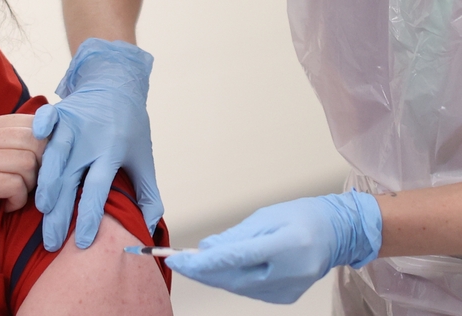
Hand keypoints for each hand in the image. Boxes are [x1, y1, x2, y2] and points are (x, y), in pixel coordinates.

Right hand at [0, 114, 45, 245]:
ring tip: (14, 196)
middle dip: (43, 165)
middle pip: (36, 139)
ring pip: (29, 162)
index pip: (31, 121)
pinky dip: (18, 200)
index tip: (42, 164)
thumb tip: (37, 144)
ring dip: (30, 185)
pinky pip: (15, 185)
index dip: (46, 143)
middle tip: (31, 183)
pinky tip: (6, 207)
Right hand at [32, 38, 161, 250]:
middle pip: (70, 180)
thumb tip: (147, 227)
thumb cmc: (130, 127)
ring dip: (45, 183)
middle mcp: (91, 139)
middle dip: (60, 213)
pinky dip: (38, 130)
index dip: (90, 216)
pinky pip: (45, 121)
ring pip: (53, 157)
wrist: (117, 85)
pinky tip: (26, 148)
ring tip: (39, 209)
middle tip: (51, 241)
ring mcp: (73, 124)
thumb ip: (148, 195)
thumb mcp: (143, 160)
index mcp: (112, 152)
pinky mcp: (60, 111)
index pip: (98, 189)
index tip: (84, 241)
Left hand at [164, 191, 381, 303]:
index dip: (203, 262)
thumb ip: (235, 236)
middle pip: (233, 279)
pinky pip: (249, 291)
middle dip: (200, 272)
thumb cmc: (303, 217)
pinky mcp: (285, 297)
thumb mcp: (266, 216)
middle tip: (176, 263)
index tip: (178, 260)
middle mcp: (289, 272)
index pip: (235, 258)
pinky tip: (219, 270)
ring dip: (213, 276)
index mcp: (286, 245)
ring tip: (192, 263)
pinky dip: (231, 280)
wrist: (337, 233)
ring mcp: (288, 289)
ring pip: (238, 288)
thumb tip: (206, 249)